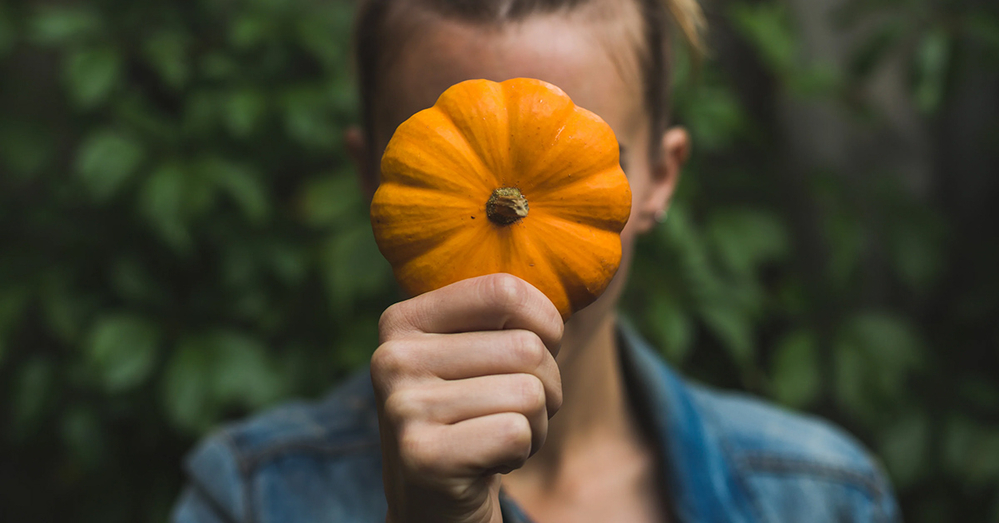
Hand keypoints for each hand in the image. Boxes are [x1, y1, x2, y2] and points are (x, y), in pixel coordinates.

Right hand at [371, 274, 563, 522]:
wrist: (436, 502)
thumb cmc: (474, 415)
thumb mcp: (475, 354)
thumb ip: (505, 310)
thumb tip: (605, 233)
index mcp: (402, 320)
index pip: (505, 289)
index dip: (547, 324)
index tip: (537, 351)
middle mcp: (391, 358)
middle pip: (526, 347)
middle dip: (545, 388)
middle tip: (514, 412)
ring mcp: (400, 407)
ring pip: (529, 393)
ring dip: (536, 424)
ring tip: (500, 436)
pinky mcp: (421, 456)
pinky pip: (517, 432)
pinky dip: (521, 451)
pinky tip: (489, 462)